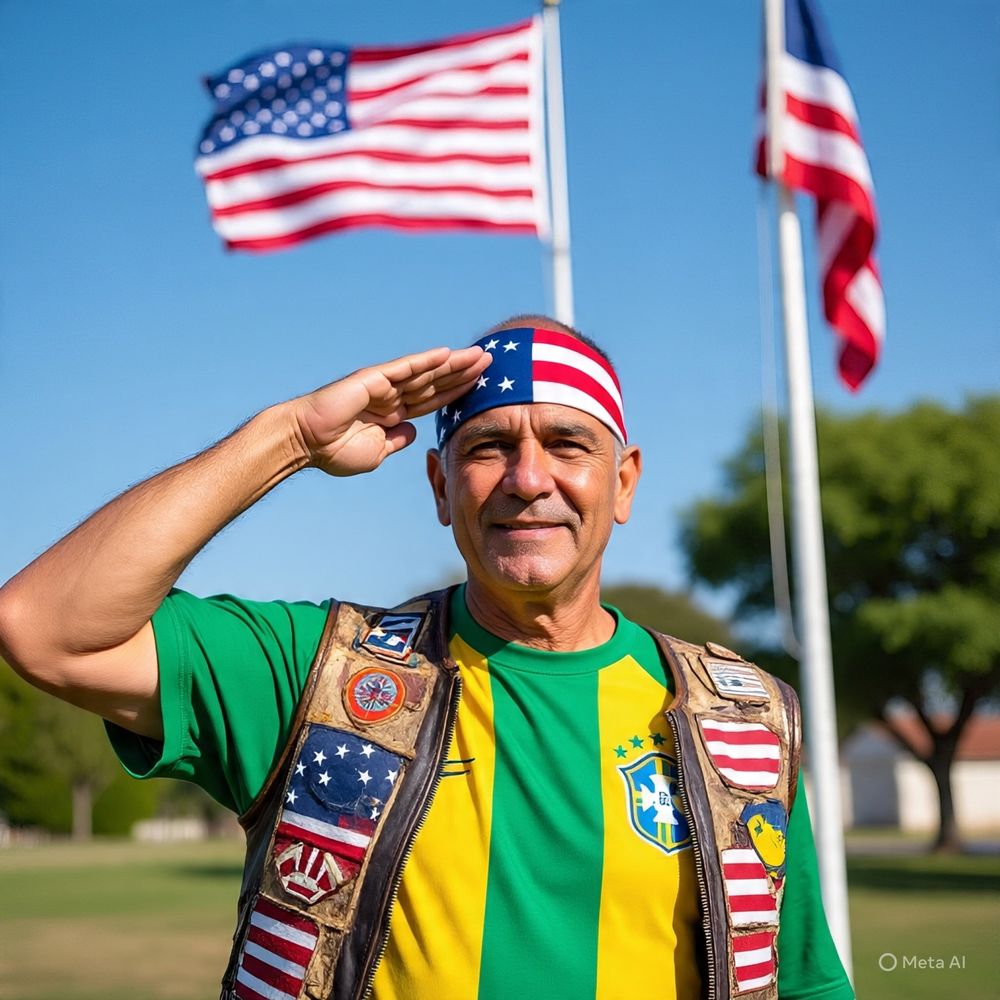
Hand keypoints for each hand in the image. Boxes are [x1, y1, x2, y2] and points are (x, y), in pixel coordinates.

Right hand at [291, 346, 490, 475]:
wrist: (306, 443)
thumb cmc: (334, 451)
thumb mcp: (376, 453)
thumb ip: (396, 441)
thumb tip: (414, 432)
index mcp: (394, 414)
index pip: (433, 401)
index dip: (457, 393)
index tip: (482, 387)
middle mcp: (392, 395)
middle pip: (436, 381)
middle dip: (464, 373)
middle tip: (493, 361)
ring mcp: (384, 385)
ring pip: (427, 372)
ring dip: (454, 364)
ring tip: (480, 355)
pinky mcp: (373, 378)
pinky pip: (405, 367)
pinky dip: (426, 361)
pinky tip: (448, 354)